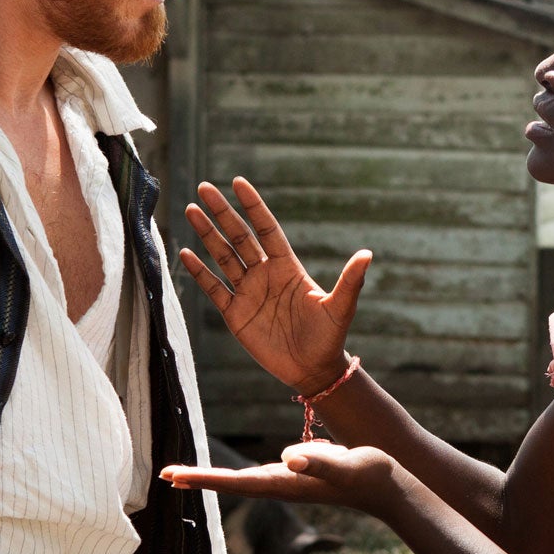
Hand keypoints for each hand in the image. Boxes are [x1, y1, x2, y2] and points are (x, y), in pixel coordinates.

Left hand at [165, 441, 403, 518]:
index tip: (171, 475)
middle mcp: (282, 485)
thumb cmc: (370, 475)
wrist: (390, 490)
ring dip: (212, 478)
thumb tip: (289, 457)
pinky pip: (256, 476)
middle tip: (164, 475)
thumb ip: (320, 460)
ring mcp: (289, 483)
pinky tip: (230, 475)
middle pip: (230, 484)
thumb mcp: (347, 463)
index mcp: (286, 482)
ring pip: (241, 482)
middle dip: (198, 479)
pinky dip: (234, 475)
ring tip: (185, 475)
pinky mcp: (298, 476)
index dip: (202, 477)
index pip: (235, 481)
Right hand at [180, 177, 370, 392]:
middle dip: (222, 212)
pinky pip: (214, 288)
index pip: (266, 229)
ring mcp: (248, 292)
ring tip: (190, 210)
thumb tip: (368, 254)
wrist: (313, 370)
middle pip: (239, 237)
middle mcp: (265, 275)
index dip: (253, 206)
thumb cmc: (330, 337)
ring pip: (223, 257)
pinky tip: (185, 253)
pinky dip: (199, 272)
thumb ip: (350, 281)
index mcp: (288, 267)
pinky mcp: (235, 314)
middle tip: (204, 188)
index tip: (238, 183)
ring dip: (207, 234)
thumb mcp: (340, 307)